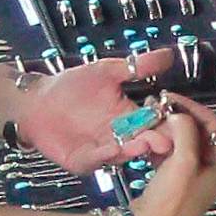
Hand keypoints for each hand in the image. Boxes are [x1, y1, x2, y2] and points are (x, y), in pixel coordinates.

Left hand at [19, 51, 187, 172]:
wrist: (36, 100)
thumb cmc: (72, 85)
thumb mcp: (107, 70)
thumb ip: (138, 66)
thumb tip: (169, 54)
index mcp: (129, 115)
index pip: (155, 122)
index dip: (167, 123)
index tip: (180, 121)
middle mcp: (120, 136)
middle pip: (143, 142)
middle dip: (155, 142)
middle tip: (166, 140)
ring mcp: (102, 150)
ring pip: (122, 154)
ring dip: (132, 150)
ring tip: (143, 144)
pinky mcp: (82, 160)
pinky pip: (96, 160)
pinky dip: (104, 155)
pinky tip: (112, 149)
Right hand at [130, 98, 215, 215]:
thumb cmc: (171, 200)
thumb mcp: (183, 161)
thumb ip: (186, 130)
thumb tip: (179, 115)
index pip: (213, 124)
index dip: (192, 107)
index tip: (171, 98)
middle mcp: (211, 169)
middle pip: (196, 131)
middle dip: (175, 122)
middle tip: (156, 115)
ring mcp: (193, 174)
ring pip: (181, 141)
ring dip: (164, 133)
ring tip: (149, 130)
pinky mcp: (176, 178)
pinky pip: (170, 152)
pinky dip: (159, 145)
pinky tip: (147, 144)